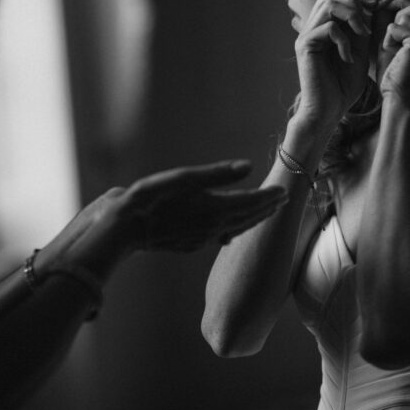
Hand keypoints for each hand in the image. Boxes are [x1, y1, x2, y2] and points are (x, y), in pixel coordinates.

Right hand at [117, 160, 287, 250]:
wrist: (125, 228)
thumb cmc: (152, 198)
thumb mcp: (185, 178)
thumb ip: (218, 173)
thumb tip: (249, 166)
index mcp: (215, 209)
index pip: (252, 203)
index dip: (269, 197)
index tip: (284, 191)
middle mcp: (214, 227)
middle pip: (248, 218)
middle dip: (267, 209)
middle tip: (283, 200)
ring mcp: (202, 239)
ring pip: (237, 229)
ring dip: (254, 220)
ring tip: (266, 212)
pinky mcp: (191, 244)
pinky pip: (222, 237)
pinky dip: (235, 230)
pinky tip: (233, 231)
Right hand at [294, 0, 372, 125]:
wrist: (327, 111)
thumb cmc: (343, 87)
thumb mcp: (359, 53)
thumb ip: (361, 32)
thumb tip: (372, 7)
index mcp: (322, 30)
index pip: (336, 0)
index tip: (376, 5)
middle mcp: (311, 30)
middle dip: (353, 5)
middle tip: (367, 27)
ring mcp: (306, 37)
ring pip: (327, 4)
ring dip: (351, 16)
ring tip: (362, 35)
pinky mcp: (305, 46)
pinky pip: (328, 27)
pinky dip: (344, 40)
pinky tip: (348, 58)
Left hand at [379, 0, 409, 111]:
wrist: (399, 102)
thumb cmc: (399, 77)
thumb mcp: (403, 46)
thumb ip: (400, 23)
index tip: (395, 17)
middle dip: (404, 15)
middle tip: (395, 35)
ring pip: (408, 15)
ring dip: (394, 30)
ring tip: (394, 50)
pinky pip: (396, 28)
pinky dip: (388, 40)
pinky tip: (393, 55)